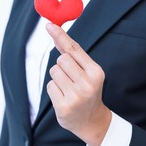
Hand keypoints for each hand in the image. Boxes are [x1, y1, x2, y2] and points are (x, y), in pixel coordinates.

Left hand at [45, 23, 111, 145]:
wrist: (91, 120)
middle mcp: (88, 84)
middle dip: (62, 66)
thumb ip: (74, 55)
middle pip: (61, 59)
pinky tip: (64, 97)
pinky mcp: (63, 106)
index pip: (74, 50)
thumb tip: (57, 34)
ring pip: (54, 71)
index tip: (49, 25)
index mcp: (96, 72)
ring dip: (57, 78)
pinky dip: (54, 90)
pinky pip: (50, 86)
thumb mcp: (87, 73)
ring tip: (68, 88)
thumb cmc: (88, 92)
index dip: (61, 36)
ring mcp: (76, 96)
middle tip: (71, 78)